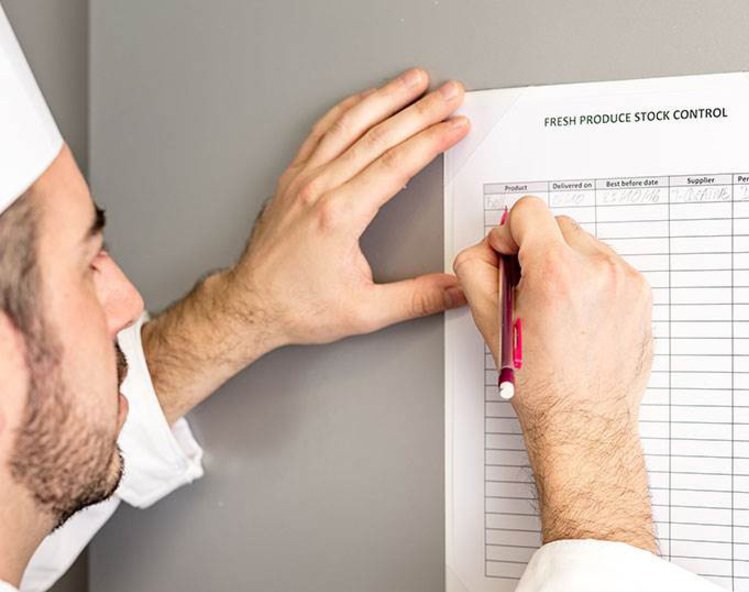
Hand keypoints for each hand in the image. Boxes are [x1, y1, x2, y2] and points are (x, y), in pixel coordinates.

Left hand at [222, 68, 469, 347]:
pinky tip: (364, 100)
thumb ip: (416, 299)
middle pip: (379, 134)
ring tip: (413, 80)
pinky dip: (348, 109)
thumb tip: (455, 289)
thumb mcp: (365, 312)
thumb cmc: (297, 307)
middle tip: (449, 93)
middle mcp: (319, 188)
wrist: (251, 305)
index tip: (456, 125)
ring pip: (349, 122)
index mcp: (339, 216)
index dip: (431, 140)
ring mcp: (302, 179)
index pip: (396, 163)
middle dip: (421, 109)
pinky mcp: (292, 179)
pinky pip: (322, 131)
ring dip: (385, 96)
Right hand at [453, 197, 656, 551]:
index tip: (508, 255)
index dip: (509, 233)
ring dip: (566, 265)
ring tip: (557, 310)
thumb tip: (486, 248)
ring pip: (584, 245)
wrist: (583, 424)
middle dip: (538, 250)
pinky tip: (579, 317)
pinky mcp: (641, 295)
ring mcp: (625, 282)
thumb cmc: (541, 387)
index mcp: (557, 274)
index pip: (528, 211)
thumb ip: (477, 270)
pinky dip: (591, 282)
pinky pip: (609, 267)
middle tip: (529, 292)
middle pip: (557, 225)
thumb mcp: (490, 324)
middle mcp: (598, 270)